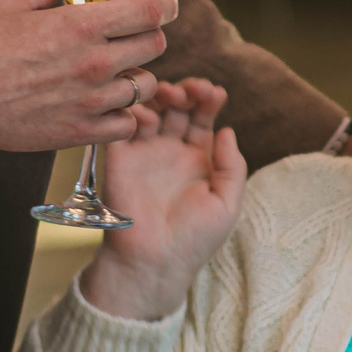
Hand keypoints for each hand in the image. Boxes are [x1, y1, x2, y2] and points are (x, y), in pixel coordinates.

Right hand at [0, 0, 177, 153]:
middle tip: (133, 36)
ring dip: (137, 77)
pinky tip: (106, 105)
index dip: (165, 6)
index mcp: (82, 25)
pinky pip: (128, 124)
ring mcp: (93, 100)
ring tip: (117, 73)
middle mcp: (96, 62)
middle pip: (156, 46)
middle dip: (149, 37)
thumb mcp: (12, 4)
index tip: (165, 5)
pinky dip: (123, 115)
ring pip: (146, 86)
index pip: (149, 11)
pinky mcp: (84, 131)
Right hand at [77, 79, 245, 321]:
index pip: (203, 116)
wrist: (154, 262)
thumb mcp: (227, 203)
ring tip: (172, 97)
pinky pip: (122, 124)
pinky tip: (149, 118)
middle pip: (177, 105)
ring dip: (161, 94)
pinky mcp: (119, 157)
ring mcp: (144, 152)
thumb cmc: (194, 239)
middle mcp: (171, 150)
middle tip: (192, 91)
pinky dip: (134, 111)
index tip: (215, 93)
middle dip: (186, 90)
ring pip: (151, 107)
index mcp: (199, 158)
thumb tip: (228, 129)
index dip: (209, 98)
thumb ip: (232, 166)